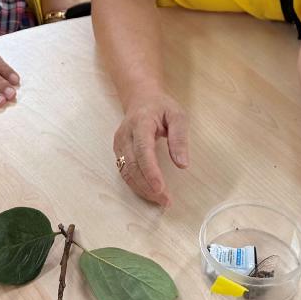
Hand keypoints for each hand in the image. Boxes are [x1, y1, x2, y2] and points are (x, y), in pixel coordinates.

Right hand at [113, 91, 188, 206]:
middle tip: (166, 201)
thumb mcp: (177, 115)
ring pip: (126, 172)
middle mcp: (125, 135)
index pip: (143, 150)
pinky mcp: (118, 151)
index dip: (150, 171)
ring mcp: (119, 144)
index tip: (161, 188)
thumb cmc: (161, 106)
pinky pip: (124, 172)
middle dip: (148, 186)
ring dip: (142, 189)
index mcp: (140, 123)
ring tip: (160, 200)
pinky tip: (150, 193)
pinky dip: (136, 185)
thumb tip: (182, 164)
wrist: (140, 98)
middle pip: (132, 165)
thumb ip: (180, 138)